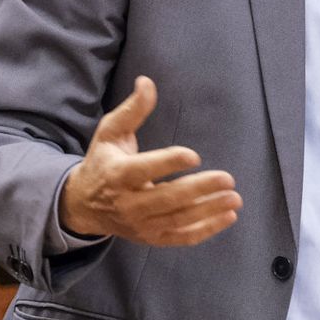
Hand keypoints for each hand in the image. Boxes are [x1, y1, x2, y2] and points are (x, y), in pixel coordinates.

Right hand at [58, 76, 241, 246]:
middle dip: (200, 190)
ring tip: (235, 198)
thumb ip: (132, 110)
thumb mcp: (110, 132)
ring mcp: (140, 225)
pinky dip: (206, 230)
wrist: (84, 206)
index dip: (169, 163)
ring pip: (178, 220)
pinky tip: (228, 217)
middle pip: (167, 198)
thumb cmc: (103, 162)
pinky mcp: (151, 238)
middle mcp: (128, 203)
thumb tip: (147, 81)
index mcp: (117, 175)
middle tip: (228, 179)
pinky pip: (181, 238)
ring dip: (209, 210)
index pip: (144, 170)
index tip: (194, 156)